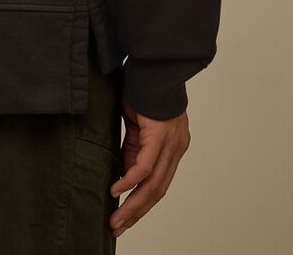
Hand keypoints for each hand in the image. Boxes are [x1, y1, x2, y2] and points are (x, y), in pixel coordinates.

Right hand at [108, 96, 190, 238]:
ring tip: (116, 218)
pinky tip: (117, 190)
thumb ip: (134, 151)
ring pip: (153, 184)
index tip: (126, 218)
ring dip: (133, 204)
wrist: (153, 64)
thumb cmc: (144, 90)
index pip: (159, 184)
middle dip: (136, 212)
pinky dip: (130, 180)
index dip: (142, 204)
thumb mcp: (139, 127)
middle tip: (118, 227)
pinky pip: (145, 166)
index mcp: (173, 147)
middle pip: (158, 191)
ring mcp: (170, 143)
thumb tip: (125, 177)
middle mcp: (176, 148)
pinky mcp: (159, 135)